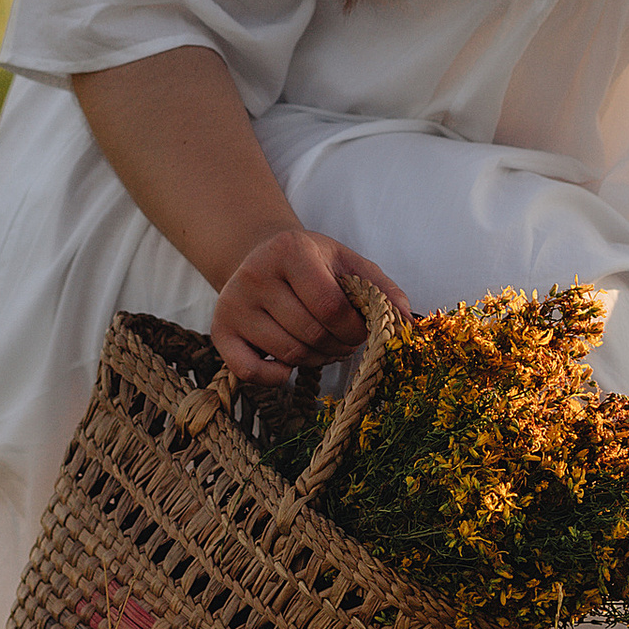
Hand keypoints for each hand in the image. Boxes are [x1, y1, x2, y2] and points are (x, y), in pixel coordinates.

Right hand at [211, 226, 409, 381]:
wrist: (260, 256)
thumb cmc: (312, 264)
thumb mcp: (347, 264)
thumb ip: (382, 289)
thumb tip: (408, 323)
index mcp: (290, 251)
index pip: (331, 306)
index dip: (355, 328)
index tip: (363, 329)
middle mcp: (255, 275)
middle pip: (311, 334)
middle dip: (339, 346)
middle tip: (345, 341)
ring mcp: (233, 304)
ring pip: (288, 354)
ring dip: (317, 359)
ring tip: (323, 345)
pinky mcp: (220, 331)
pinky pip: (251, 372)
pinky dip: (277, 377)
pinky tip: (289, 363)